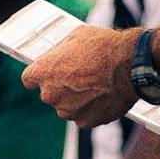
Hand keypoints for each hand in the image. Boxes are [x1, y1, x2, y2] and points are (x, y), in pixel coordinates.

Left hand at [21, 25, 139, 127]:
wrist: (130, 66)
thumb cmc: (104, 46)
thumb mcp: (78, 36)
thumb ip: (63, 50)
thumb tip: (61, 54)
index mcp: (43, 72)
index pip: (29, 78)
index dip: (40, 74)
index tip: (49, 71)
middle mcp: (50, 95)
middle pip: (50, 94)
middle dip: (61, 86)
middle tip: (81, 75)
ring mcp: (67, 111)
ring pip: (68, 106)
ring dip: (77, 99)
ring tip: (96, 85)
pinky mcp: (85, 122)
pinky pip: (84, 116)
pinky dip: (92, 109)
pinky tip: (104, 95)